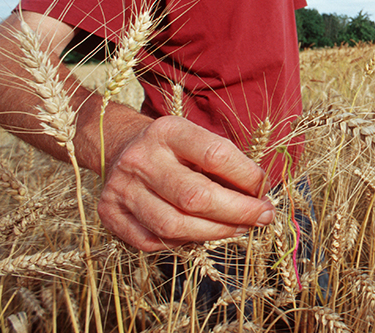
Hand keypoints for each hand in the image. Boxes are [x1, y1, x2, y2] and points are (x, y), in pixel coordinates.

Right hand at [97, 116, 274, 251]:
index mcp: (169, 131)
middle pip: (196, 197)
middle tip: (262, 217)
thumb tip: (260, 195)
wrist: (119, 147)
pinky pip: (154, 240)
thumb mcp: (198, 140)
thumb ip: (227, 163)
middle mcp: (141, 158)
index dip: (247, 177)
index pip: (216, 155)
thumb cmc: (173, 148)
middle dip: (238, 212)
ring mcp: (121, 188)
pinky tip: (203, 234)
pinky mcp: (109, 213)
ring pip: (174, 225)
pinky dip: (184, 242)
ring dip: (215, 232)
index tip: (264, 190)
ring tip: (239, 228)